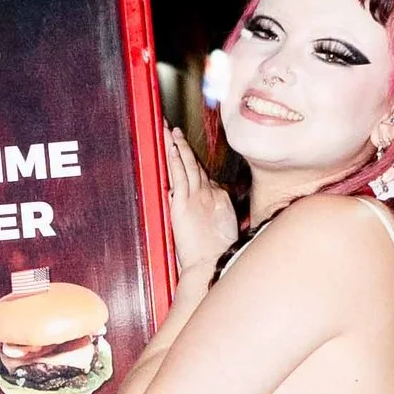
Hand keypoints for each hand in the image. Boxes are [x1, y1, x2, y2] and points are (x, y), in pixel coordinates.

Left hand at [163, 127, 238, 278]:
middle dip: (184, 146)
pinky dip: (176, 160)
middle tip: (175, 130)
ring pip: (188, 165)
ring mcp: (198, 196)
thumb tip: (208, 213)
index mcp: (220, 198)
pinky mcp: (184, 203)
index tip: (186, 153)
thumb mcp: (223, 230)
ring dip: (178, 146)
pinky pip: (180, 176)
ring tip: (170, 131)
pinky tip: (172, 147)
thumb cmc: (218, 254)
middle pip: (196, 165)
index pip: (206, 176)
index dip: (194, 163)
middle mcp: (211, 193)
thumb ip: (215, 217)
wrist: (212, 263)